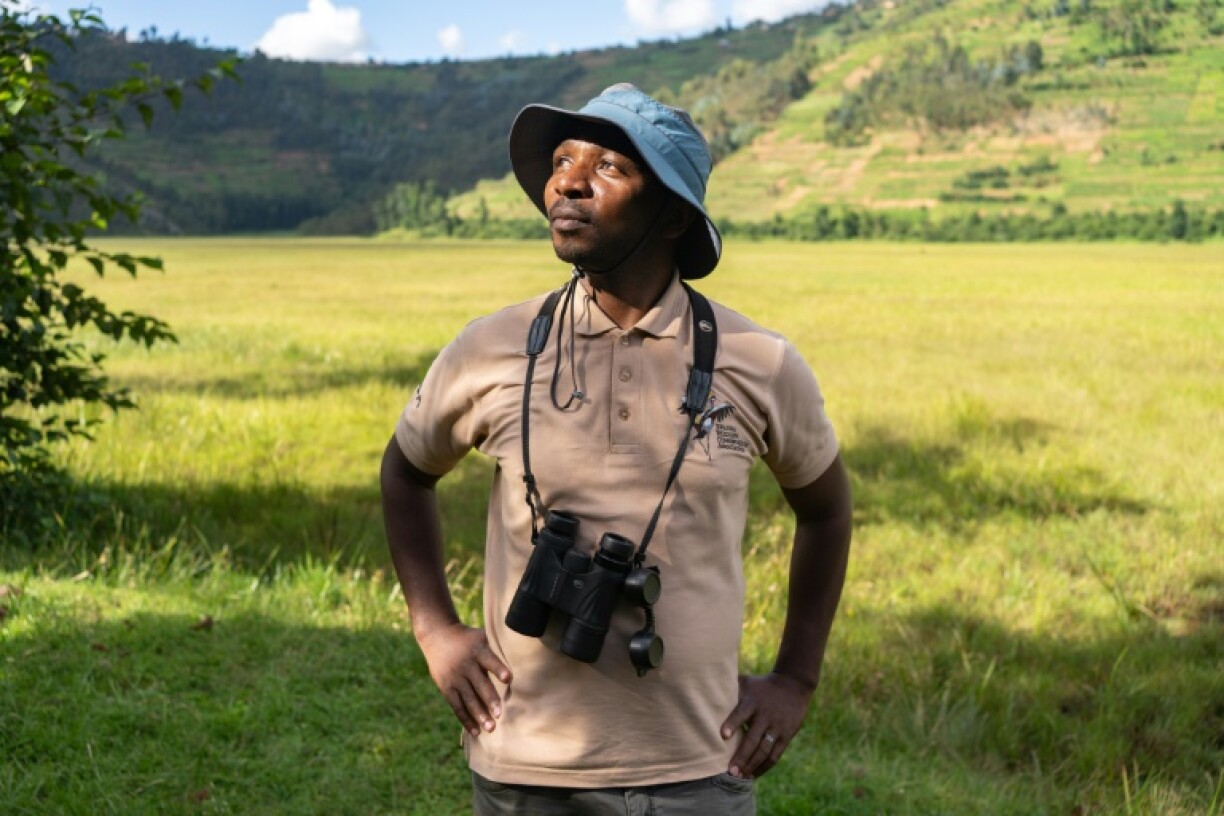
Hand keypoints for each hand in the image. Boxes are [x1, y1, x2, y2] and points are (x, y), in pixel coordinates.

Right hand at [416, 623, 511, 737]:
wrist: (438, 636)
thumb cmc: (469, 638)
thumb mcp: (481, 636)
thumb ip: (498, 646)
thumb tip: (524, 652)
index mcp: (477, 650)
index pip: (489, 660)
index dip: (498, 669)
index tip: (509, 678)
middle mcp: (465, 664)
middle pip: (479, 684)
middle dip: (490, 700)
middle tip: (500, 714)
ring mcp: (455, 677)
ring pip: (468, 699)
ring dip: (479, 714)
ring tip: (491, 728)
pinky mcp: (446, 687)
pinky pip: (457, 706)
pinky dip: (466, 719)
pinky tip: (475, 731)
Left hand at [720, 672, 813, 778]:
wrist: (793, 685)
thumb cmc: (761, 686)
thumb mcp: (747, 683)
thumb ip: (729, 688)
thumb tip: (704, 688)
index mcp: (752, 702)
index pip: (741, 713)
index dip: (732, 723)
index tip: (723, 736)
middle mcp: (765, 716)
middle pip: (753, 739)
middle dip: (742, 756)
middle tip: (730, 771)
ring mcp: (777, 727)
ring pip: (764, 751)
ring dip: (752, 765)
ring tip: (739, 776)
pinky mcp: (786, 736)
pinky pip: (775, 755)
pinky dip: (764, 767)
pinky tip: (753, 775)